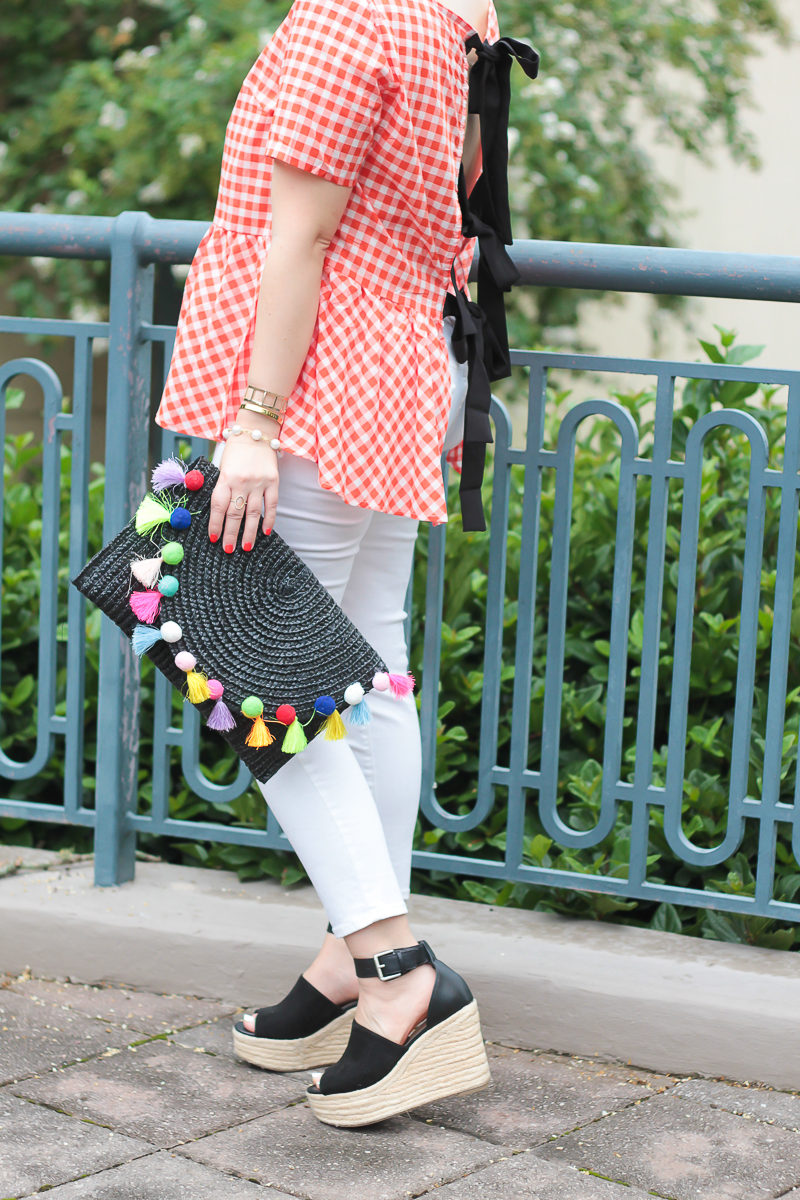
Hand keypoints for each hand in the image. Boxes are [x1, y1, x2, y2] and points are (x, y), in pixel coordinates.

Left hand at [208, 434, 279, 550]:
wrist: (256, 432)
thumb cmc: (236, 451)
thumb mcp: (223, 467)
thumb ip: (223, 487)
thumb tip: (220, 513)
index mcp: (226, 478)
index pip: (218, 506)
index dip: (215, 524)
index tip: (213, 538)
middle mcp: (242, 482)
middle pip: (235, 514)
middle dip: (231, 534)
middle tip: (228, 549)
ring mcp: (259, 483)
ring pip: (253, 513)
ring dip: (249, 532)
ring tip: (246, 547)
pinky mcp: (273, 481)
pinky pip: (272, 505)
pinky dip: (269, 519)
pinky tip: (266, 532)